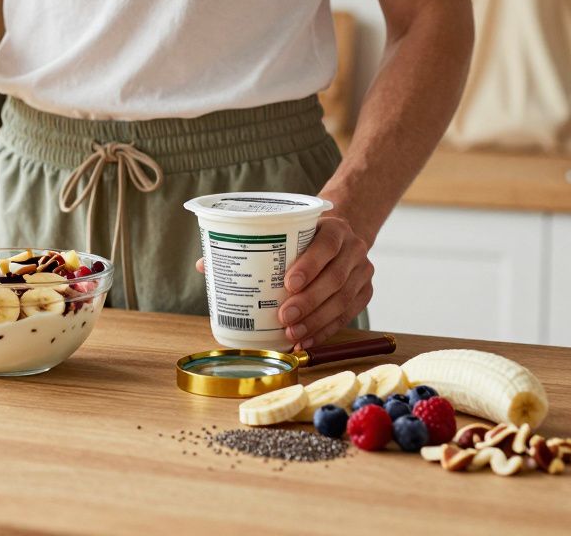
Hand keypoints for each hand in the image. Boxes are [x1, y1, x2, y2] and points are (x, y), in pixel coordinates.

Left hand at [192, 216, 373, 349]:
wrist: (340, 235)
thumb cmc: (304, 236)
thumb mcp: (285, 229)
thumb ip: (249, 245)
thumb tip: (205, 265)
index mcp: (334, 228)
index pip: (325, 246)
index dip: (309, 266)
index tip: (287, 284)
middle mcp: (353, 249)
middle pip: (334, 279)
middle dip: (308, 301)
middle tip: (284, 317)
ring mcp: (362, 272)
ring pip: (342, 300)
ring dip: (316, 321)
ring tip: (292, 335)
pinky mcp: (365, 292)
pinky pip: (347, 315)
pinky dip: (326, 330)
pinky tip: (307, 341)